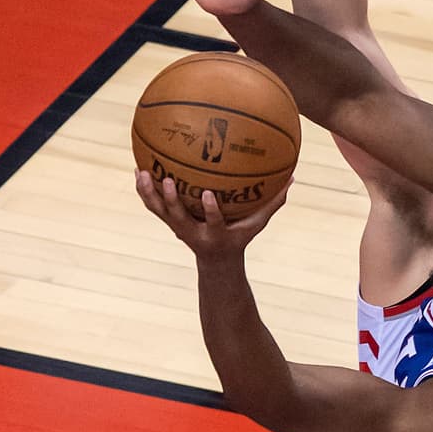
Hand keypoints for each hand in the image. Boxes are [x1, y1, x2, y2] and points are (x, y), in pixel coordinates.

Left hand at [135, 170, 290, 258]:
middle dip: (172, 201)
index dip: (210, 210)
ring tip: (142, 171)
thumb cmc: (239, 237)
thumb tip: (293, 178)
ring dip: (149, 193)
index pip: (214, 222)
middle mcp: (193, 232)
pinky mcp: (169, 222)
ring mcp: (178, 228)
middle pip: (178, 218)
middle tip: (167, 180)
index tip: (208, 194)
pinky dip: (145, 190)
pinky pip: (153, 205)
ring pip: (159, 211)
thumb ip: (272, 203)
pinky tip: (139, 170)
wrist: (216, 261)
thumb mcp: (257, 225)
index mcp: (216, 234)